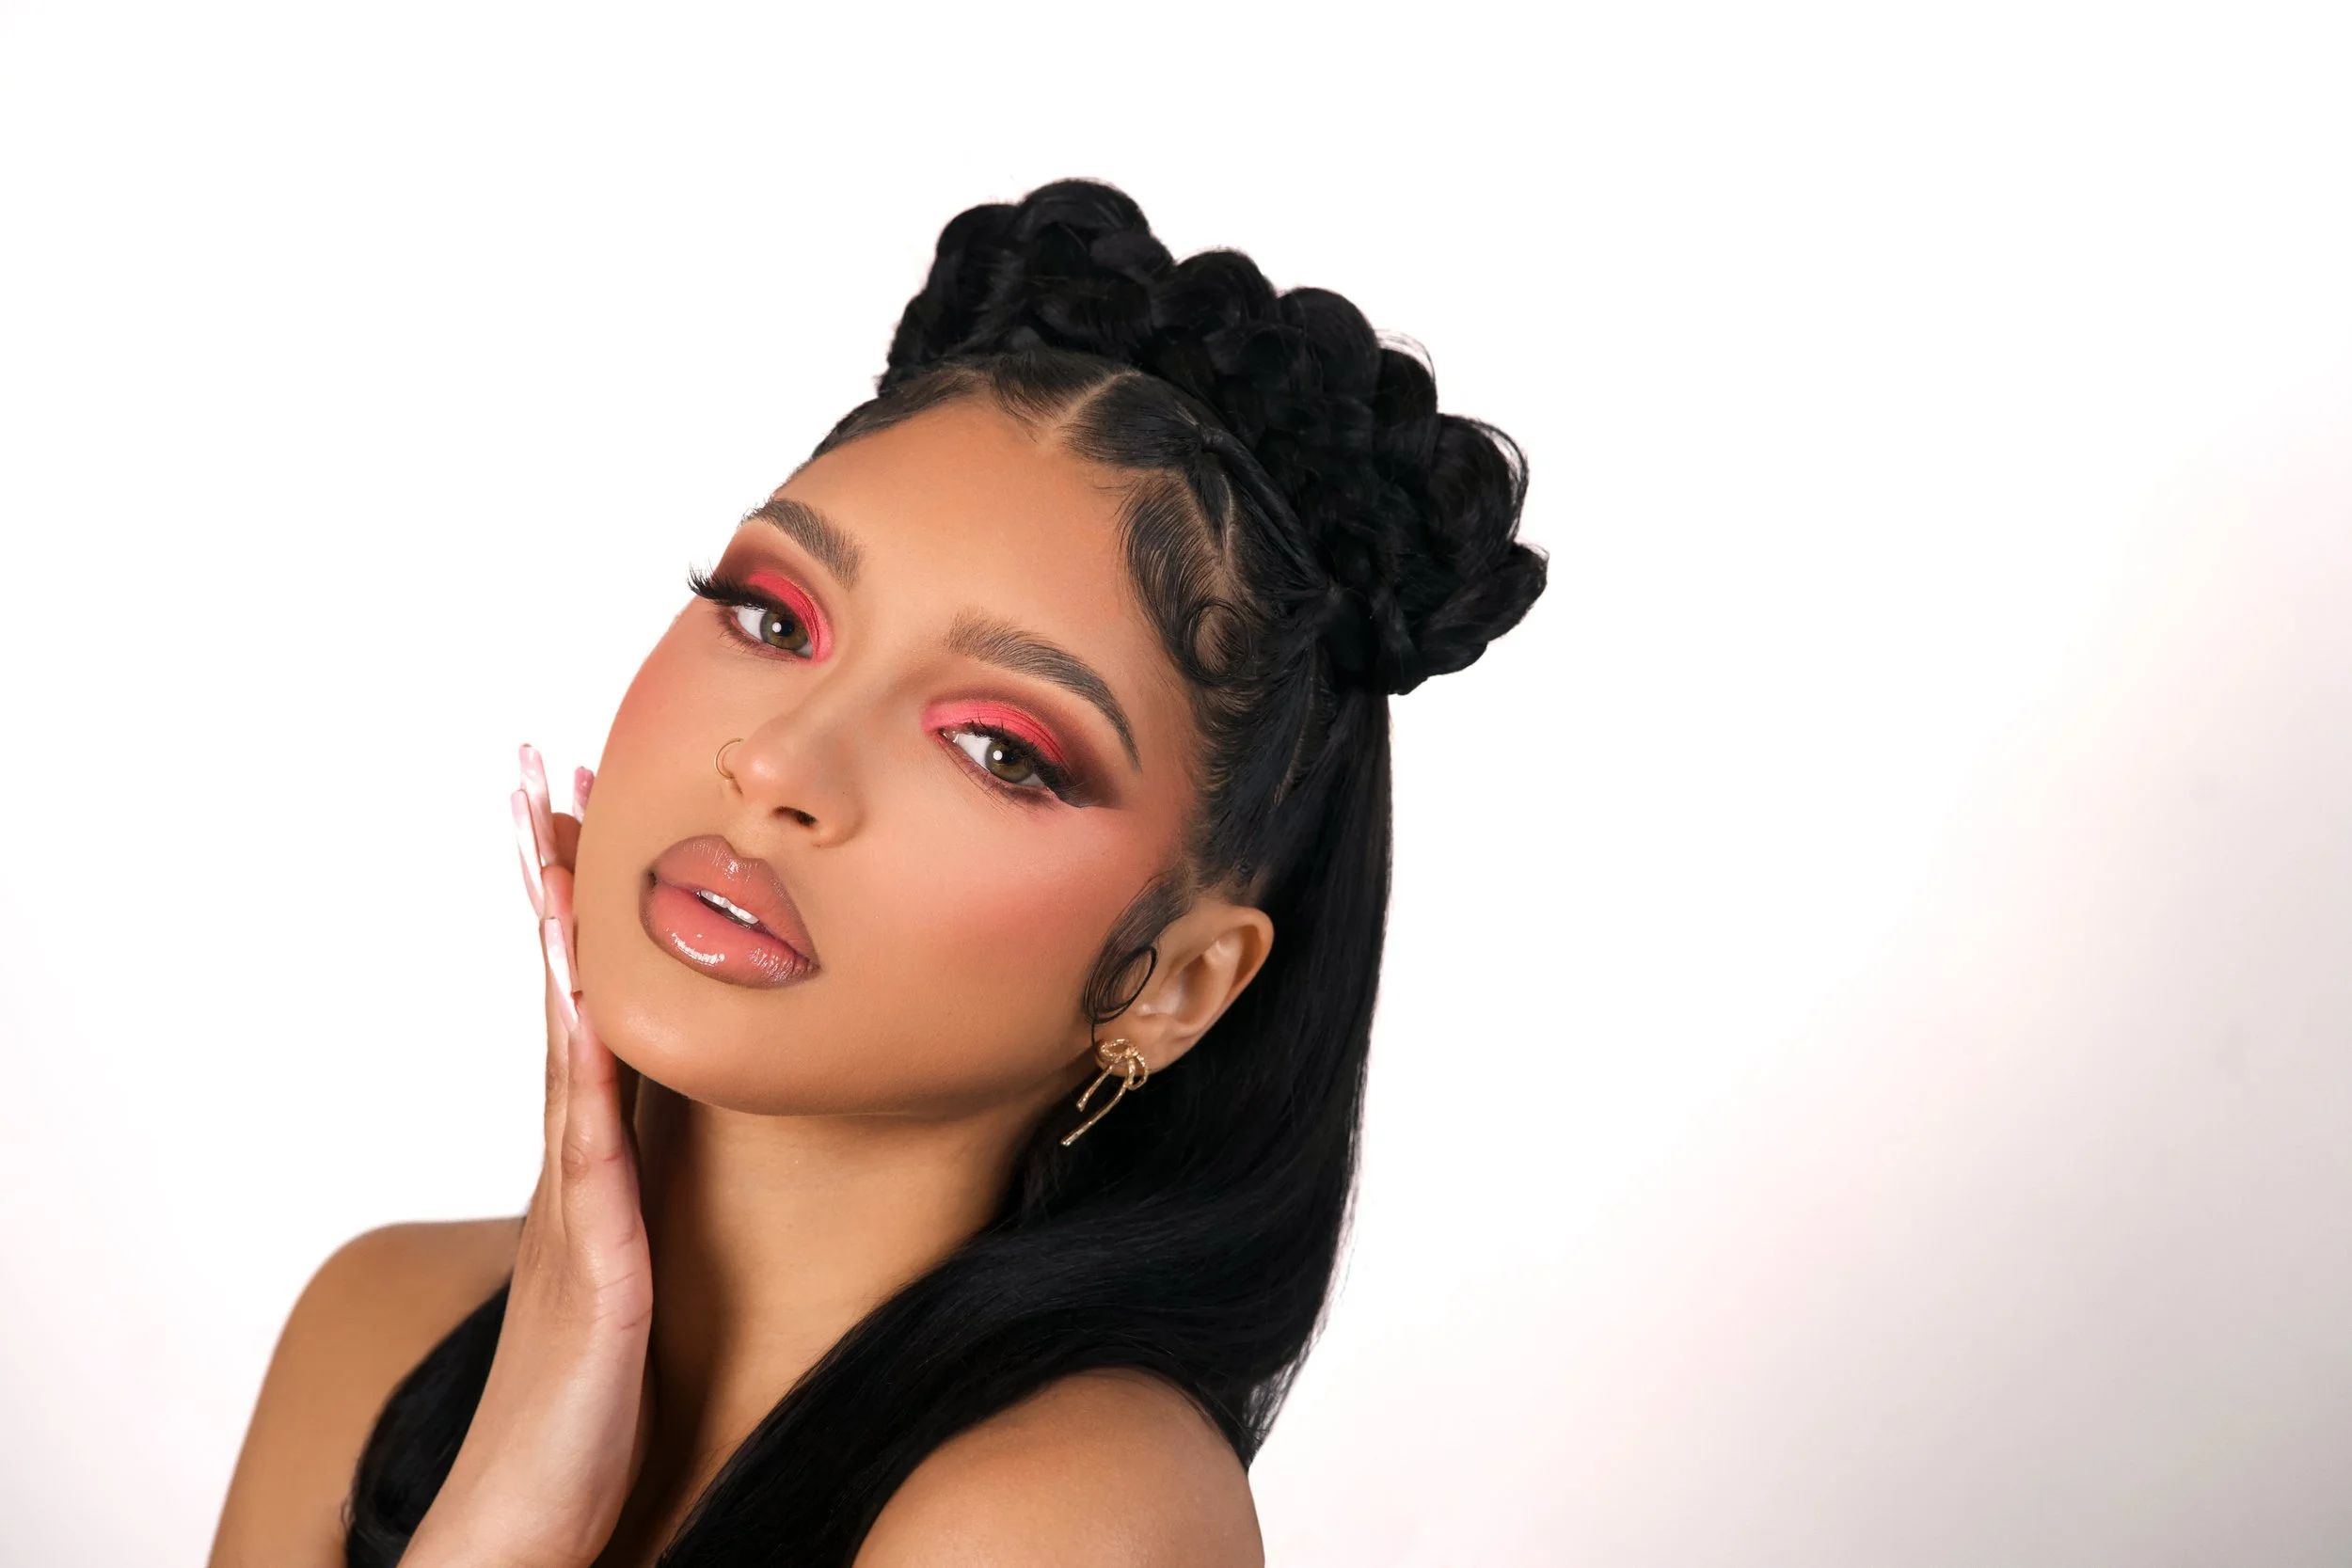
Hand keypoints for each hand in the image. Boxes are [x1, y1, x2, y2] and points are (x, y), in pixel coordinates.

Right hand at [403, 745, 653, 1567]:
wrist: (525, 1524)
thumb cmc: (589, 1415)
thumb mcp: (633, 1285)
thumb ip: (646, 1212)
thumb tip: (670, 1154)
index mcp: (594, 1164)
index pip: (585, 1007)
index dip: (579, 908)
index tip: (581, 807)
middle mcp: (574, 1165)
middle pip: (560, 993)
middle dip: (547, 877)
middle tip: (537, 764)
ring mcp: (574, 1207)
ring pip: (566, 1042)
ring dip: (556, 934)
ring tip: (544, 827)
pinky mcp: (593, 1263)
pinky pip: (591, 1141)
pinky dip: (583, 1059)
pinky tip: (582, 990)